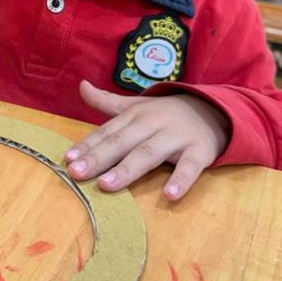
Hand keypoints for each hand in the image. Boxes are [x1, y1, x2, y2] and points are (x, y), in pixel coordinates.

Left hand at [66, 81, 228, 200]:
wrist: (213, 109)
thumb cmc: (165, 114)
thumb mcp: (137, 106)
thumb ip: (107, 102)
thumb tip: (81, 86)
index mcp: (135, 115)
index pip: (107, 131)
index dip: (87, 145)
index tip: (68, 160)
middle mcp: (153, 123)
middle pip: (122, 142)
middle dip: (99, 157)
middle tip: (77, 174)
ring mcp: (177, 136)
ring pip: (149, 153)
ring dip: (128, 169)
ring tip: (107, 185)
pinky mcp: (200, 151)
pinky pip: (190, 166)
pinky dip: (181, 180)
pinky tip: (169, 194)